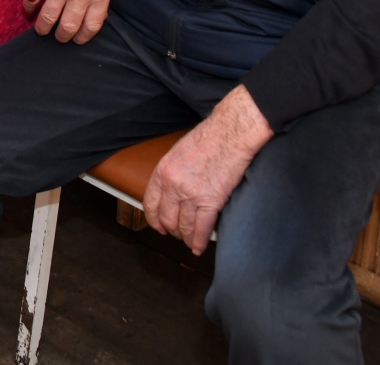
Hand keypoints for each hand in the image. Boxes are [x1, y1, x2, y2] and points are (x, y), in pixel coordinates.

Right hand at [24, 0, 110, 43]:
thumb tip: (91, 20)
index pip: (91, 25)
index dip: (82, 36)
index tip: (76, 40)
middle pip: (69, 26)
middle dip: (62, 36)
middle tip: (58, 37)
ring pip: (48, 19)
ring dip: (43, 28)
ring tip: (42, 29)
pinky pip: (33, 2)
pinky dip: (30, 9)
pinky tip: (31, 9)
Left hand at [142, 86, 273, 254]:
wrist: (229, 133)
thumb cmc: (208, 138)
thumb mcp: (178, 153)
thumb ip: (171, 174)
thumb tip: (171, 192)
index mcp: (162, 171)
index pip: (150, 204)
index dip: (154, 219)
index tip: (159, 226)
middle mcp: (173, 185)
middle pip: (166, 219)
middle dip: (172, 231)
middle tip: (178, 234)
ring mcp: (191, 194)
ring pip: (183, 227)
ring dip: (186, 238)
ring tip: (190, 241)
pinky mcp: (210, 201)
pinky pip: (201, 229)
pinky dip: (199, 241)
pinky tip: (199, 247)